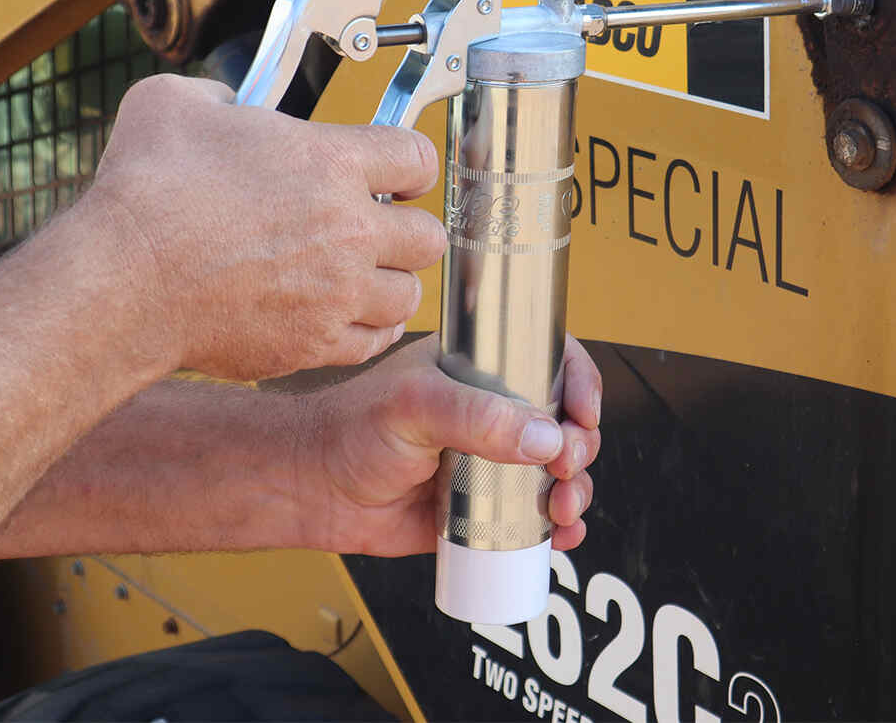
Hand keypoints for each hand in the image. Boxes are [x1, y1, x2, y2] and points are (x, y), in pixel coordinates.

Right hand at [86, 74, 446, 380]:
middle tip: (380, 229)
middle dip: (409, 230)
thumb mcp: (175, 105)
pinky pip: (372, 343)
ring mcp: (336, 292)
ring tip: (363, 277)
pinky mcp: (313, 342)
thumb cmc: (147, 192)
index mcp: (331, 163)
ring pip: (409, 295)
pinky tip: (348, 317)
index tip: (399, 175)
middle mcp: (349, 230)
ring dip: (391, 283)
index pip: (418, 159)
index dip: (412, 165)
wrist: (122, 281)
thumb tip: (227, 102)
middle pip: (429, 235)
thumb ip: (220, 95)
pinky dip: (367, 331)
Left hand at [293, 334, 601, 555]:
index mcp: (479, 367)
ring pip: (557, 471)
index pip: (547, 358)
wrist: (311, 491)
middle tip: (567, 468)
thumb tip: (547, 438)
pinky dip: (558, 528)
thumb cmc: (351, 429)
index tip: (584, 412)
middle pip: (563, 420)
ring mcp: (489, 460)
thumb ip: (477, 417)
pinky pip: (533, 517)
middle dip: (580, 446)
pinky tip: (561, 536)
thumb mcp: (415, 406)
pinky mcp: (482, 509)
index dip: (578, 380)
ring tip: (562, 510)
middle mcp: (491, 411)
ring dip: (576, 490)